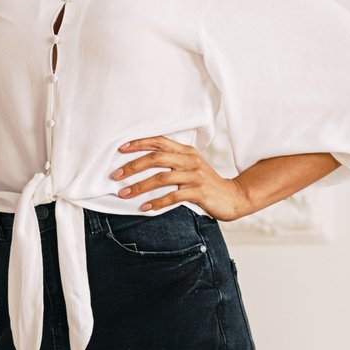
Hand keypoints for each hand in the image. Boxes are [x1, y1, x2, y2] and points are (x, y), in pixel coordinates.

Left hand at [111, 135, 250, 221]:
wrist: (233, 196)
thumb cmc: (206, 182)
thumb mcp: (191, 165)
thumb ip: (172, 160)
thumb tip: (143, 161)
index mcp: (186, 151)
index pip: (159, 142)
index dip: (139, 143)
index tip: (120, 149)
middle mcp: (189, 160)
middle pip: (156, 158)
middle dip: (133, 166)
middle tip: (116, 175)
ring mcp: (195, 176)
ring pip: (161, 178)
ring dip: (140, 186)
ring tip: (124, 194)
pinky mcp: (198, 192)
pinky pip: (173, 196)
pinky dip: (157, 202)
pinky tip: (145, 207)